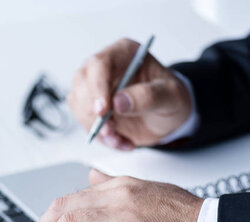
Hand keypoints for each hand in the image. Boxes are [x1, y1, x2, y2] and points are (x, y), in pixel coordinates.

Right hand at [67, 38, 191, 149]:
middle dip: (92, 111)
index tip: (104, 110)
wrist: (168, 116)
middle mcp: (105, 68)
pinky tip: (121, 141)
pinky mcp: (92, 108)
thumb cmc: (170, 98)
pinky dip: (102, 138)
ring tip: (119, 138)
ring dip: (96, 128)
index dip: (97, 87)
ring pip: (78, 105)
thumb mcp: (171, 96)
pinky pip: (85, 123)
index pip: (100, 64)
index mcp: (124, 53)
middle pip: (82, 83)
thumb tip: (119, 102)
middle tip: (110, 130)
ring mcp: (95, 88)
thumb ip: (149, 96)